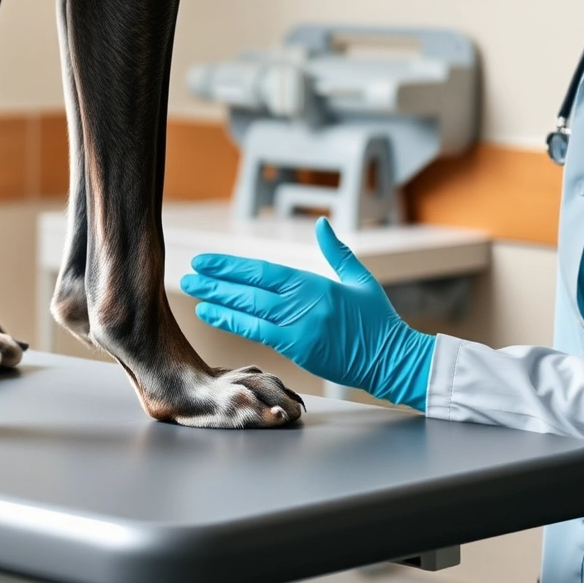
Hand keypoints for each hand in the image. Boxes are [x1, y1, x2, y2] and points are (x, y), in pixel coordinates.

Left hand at [180, 218, 435, 409]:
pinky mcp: (300, 347)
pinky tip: (210, 313)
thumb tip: (321, 224)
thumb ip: (337, 252)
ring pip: (250, 307)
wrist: (393, 358)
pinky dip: (232, 321)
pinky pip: (258, 332)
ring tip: (192, 290)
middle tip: (189, 272)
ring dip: (218, 298)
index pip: (265, 270)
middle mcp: (305, 300)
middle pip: (251, 286)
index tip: (208, 260)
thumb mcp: (360, 280)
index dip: (233, 264)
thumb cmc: (377, 321)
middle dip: (217, 279)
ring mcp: (301, 324)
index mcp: (316, 282)